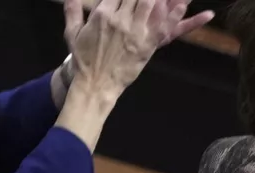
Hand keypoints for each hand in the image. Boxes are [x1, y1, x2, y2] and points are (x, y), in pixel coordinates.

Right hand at [66, 0, 209, 96]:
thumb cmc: (83, 58)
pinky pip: (162, 27)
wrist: (96, 82)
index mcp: (101, 14)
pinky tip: (182, 5)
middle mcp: (119, 20)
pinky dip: (173, 15)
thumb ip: (72, 10)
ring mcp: (134, 32)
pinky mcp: (147, 45)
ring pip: (149, 5)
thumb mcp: (72, 32)